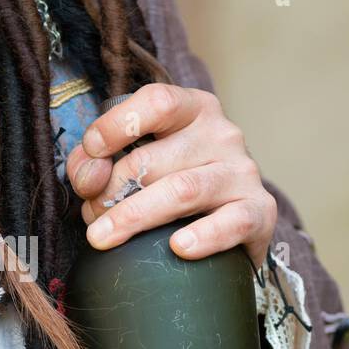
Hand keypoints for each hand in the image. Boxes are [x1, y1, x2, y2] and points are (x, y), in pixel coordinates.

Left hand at [66, 85, 276, 263]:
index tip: (91, 152)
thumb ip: (97, 163)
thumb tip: (88, 176)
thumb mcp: (130, 163)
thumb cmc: (169, 187)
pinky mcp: (260, 212)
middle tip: (92, 217)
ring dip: (134, 216)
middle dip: (110, 191)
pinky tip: (178, 247)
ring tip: (103, 238)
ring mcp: (243, 172)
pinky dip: (203, 236)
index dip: (116, 125)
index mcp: (193, 110)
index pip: (157, 102)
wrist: (228, 227)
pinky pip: (231, 223)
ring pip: (182, 190)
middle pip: (153, 158)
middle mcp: (223, 134)